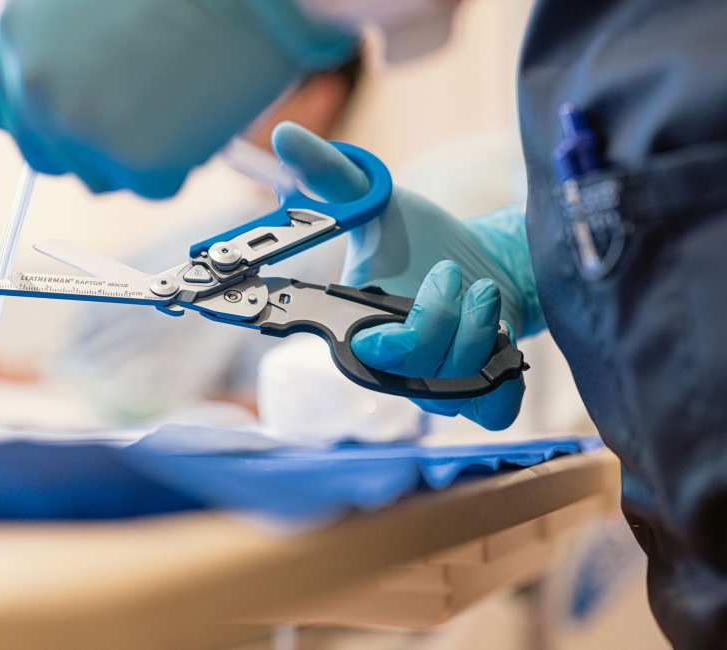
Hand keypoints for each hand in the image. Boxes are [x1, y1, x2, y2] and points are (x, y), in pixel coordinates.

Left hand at [0, 0, 354, 197]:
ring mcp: (83, 129)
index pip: (4, 109)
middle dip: (89, 147)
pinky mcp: (136, 164)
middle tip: (137, 119)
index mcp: (15, 37)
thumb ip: (61, 49)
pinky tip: (198, 114)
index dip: (44, 121)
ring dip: (135, 156)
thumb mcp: (89, 1)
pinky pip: (155, 187)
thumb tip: (72, 95)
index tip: (73, 123)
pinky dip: (180, 162)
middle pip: (47, 157)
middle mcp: (36, 88)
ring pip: (101, 179)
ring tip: (175, 101)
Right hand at [271, 122, 542, 429]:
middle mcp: (393, 372)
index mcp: (357, 335)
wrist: (486, 261)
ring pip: (457, 384)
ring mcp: (437, 389)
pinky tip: (502, 335)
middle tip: (451, 274)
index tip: (411, 294)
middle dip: (442, 318)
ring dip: (479, 331)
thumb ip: (331, 176)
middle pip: (416, 372)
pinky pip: (495, 408)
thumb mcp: (376, 201)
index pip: (364, 359)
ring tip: (482, 291)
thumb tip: (287, 136)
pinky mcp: (482, 396)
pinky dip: (504, 377)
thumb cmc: (422, 239)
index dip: (387, 340)